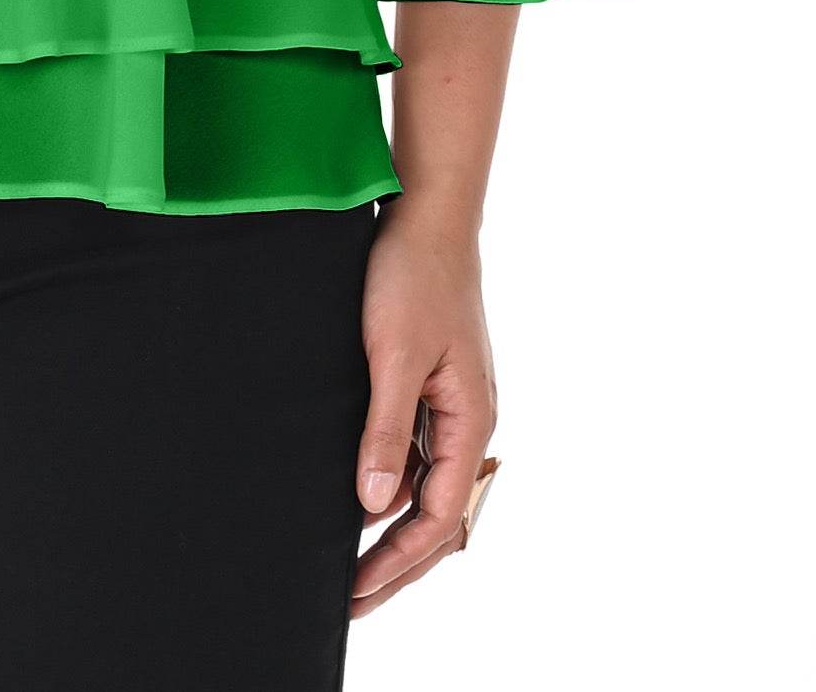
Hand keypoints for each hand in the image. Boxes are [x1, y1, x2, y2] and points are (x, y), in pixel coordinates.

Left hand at [349, 198, 497, 617]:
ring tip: (346, 561)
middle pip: (436, 514)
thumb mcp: (391, 355)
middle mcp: (468, 423)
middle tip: (349, 600)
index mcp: (470, 423)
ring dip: (390, 525)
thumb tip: (371, 503)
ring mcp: (452, 405)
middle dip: (395, 562)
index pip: (437, 518)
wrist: (427, 214)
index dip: (396, 562)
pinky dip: (388, 482)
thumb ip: (383, 430)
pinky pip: (414, 453)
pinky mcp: (432, 386)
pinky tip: (355, 495)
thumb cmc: (413, 275)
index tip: (355, 591)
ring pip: (424, 486)